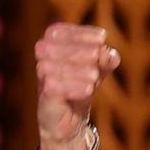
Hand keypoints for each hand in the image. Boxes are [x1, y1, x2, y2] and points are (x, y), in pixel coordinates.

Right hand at [35, 23, 119, 143]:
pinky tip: (88, 89)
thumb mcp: (100, 68)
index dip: (79, 34)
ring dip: (77, 70)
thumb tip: (107, 53)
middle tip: (97, 56)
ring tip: (95, 77)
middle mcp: (42, 59)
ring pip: (54, 68)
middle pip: (54, 48)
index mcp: (51, 45)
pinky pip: (53, 88)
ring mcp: (41, 78)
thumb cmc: (84, 83)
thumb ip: (106, 59)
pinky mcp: (44, 96)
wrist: (72, 117)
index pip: (57, 32)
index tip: (102, 37)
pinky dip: (73, 87)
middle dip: (78, 51)